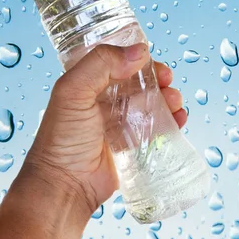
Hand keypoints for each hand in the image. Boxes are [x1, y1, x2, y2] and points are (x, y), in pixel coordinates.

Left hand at [24, 43, 186, 216]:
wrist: (65, 186)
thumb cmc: (62, 139)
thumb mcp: (73, 91)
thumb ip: (101, 64)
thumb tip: (140, 51)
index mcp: (87, 84)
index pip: (117, 62)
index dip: (138, 59)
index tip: (153, 63)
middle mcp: (103, 101)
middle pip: (139, 83)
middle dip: (158, 80)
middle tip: (168, 83)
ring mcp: (118, 124)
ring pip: (150, 104)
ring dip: (167, 100)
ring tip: (175, 104)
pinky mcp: (131, 145)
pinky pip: (155, 128)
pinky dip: (169, 122)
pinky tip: (177, 120)